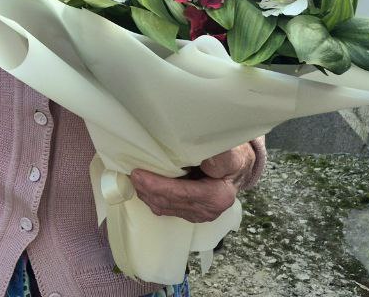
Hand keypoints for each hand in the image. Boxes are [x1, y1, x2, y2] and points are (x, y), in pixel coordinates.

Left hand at [131, 143, 255, 223]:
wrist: (237, 171)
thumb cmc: (233, 159)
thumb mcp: (232, 155)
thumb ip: (221, 159)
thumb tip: (205, 159)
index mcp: (217, 196)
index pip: (182, 193)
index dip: (158, 185)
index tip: (139, 174)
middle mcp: (207, 210)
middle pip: (170, 202)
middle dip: (148, 189)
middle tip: (131, 174)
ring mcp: (198, 215)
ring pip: (165, 208)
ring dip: (147, 195)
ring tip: (133, 179)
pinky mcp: (190, 213)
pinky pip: (167, 209)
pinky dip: (152, 198)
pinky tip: (143, 187)